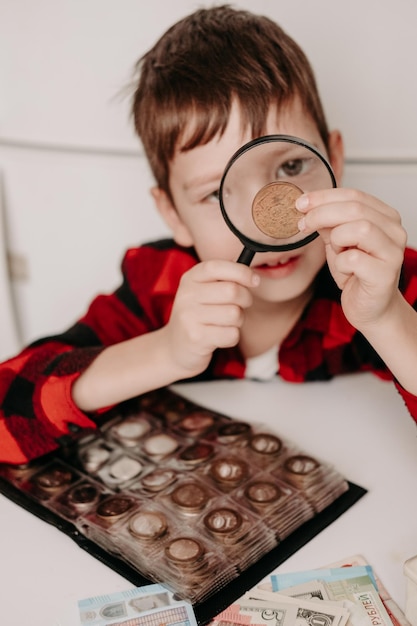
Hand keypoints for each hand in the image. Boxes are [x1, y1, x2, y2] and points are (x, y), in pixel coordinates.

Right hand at [164, 259, 257, 376]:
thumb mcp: (204, 292)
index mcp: (190, 279)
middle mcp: (186, 295)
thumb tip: (253, 276)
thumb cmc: (199, 316)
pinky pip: (232, 334)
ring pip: (234, 314)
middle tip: (241, 306)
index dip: (241, 272)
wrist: (175, 348)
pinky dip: (232, 337)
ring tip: (226, 323)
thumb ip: (225, 280)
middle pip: (232, 291)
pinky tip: (220, 337)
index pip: (217, 267)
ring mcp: (189, 317)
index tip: (254, 280)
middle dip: (246, 299)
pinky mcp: (196, 338)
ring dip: (238, 321)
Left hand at [296, 188, 406, 330]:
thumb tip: (306, 206)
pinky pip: (353, 259)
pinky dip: (340, 264)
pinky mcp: (385, 273)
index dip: (324, 197)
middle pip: (355, 208)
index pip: (354, 195)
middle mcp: (394, 230)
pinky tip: (345, 272)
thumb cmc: (356, 274)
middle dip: (321, 214)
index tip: (301, 203)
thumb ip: (327, 223)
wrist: (370, 308)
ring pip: (359, 228)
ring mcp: (392, 251)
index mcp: (384, 217)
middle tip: (303, 224)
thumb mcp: (337, 242)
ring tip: (337, 253)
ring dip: (337, 239)